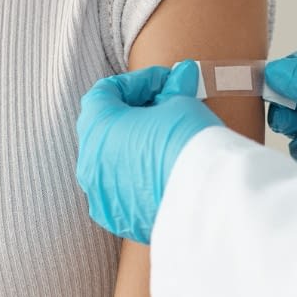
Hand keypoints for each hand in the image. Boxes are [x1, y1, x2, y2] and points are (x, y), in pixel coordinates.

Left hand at [75, 60, 222, 243]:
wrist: (207, 200)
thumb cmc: (187, 143)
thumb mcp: (181, 104)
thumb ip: (173, 90)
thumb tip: (181, 77)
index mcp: (96, 128)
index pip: (105, 92)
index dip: (137, 82)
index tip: (165, 82)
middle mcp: (89, 163)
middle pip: (105, 127)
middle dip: (135, 112)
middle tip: (167, 106)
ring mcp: (101, 195)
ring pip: (111, 161)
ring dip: (134, 146)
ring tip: (169, 139)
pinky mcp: (119, 219)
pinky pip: (122, 190)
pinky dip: (138, 177)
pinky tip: (166, 170)